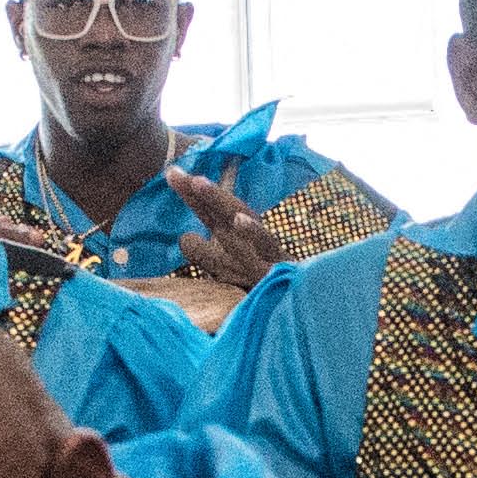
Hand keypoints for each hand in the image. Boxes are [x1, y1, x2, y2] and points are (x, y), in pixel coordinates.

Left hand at [171, 169, 284, 288]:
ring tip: (199, 183)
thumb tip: (184, 237)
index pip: (213, 215)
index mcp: (240, 242)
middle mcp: (251, 242)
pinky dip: (253, 232)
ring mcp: (265, 252)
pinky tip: (238, 219)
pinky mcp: (279, 266)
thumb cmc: (266, 287)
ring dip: (220, 202)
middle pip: (224, 212)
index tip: (171, 174)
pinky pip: (265, 248)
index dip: (193, 195)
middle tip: (176, 173)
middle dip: (199, 192)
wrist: (305, 304)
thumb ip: (207, 255)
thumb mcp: (231, 272)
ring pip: (241, 222)